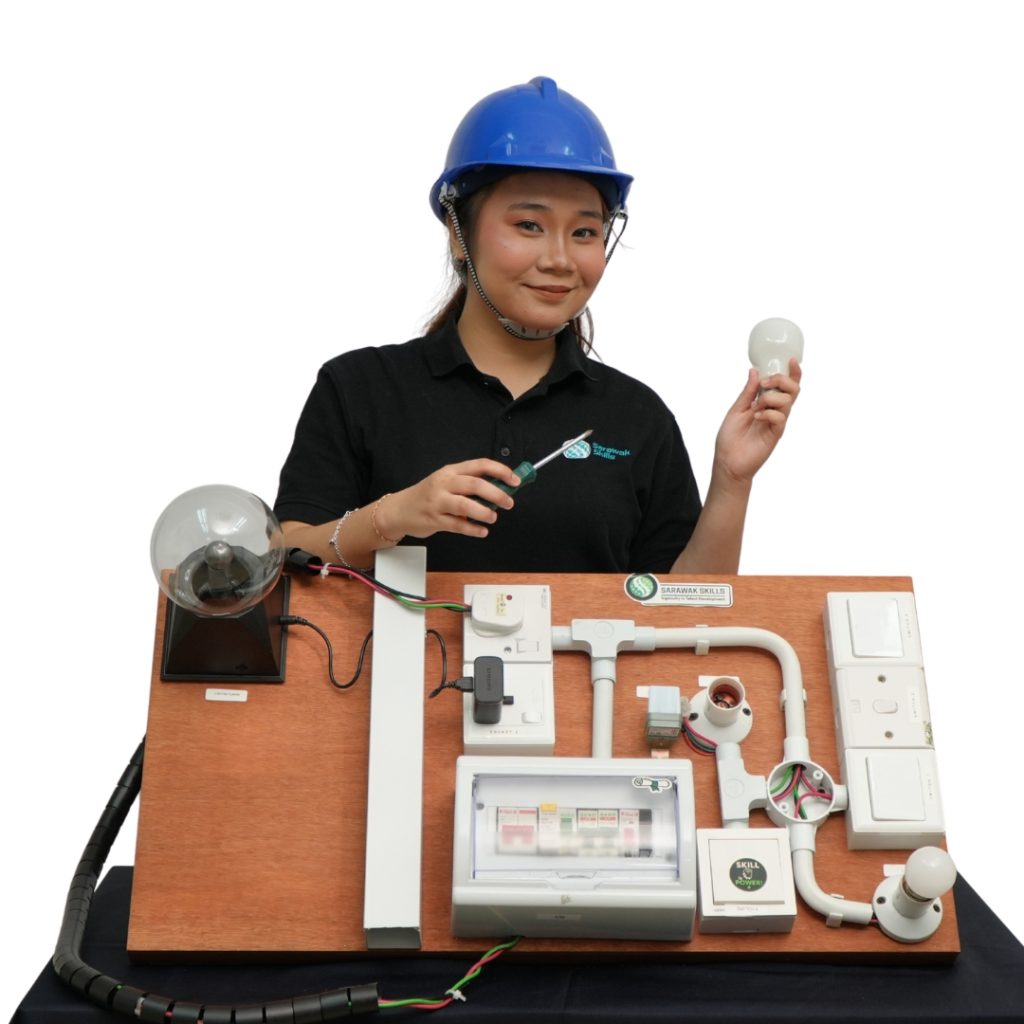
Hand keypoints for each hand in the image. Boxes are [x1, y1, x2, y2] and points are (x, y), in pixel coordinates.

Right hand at [374, 459, 519, 540]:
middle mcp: (444, 483)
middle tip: (509, 502)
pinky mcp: (434, 520)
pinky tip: (482, 531)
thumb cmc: (427, 496)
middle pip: (475, 484)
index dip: (500, 471)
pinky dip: (473, 529)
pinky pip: (458, 525)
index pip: (480, 465)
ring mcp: (437, 502)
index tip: (515, 480)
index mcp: (451, 471)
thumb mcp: (446, 482)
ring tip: (493, 517)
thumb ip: (469, 484)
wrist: (399, 510)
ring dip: (485, 512)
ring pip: (466, 505)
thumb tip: (500, 490)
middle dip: (497, 493)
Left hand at [713, 358, 801, 485]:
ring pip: (788, 401)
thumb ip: (748, 392)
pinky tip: (756, 417)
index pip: (786, 386)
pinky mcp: (775, 434)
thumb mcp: (737, 409)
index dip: (793, 373)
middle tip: (766, 383)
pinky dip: (768, 413)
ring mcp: (776, 422)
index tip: (791, 360)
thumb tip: (755, 371)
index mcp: (766, 403)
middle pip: (793, 389)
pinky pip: (780, 417)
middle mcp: (775, 411)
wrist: (727, 461)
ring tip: (756, 406)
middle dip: (782, 380)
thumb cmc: (730, 438)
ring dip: (771, 397)